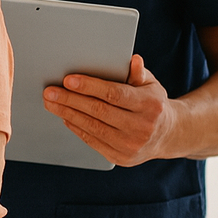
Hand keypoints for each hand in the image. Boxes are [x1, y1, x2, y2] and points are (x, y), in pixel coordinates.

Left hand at [42, 53, 178, 165]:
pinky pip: (93, 141)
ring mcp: (131, 145)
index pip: (114, 94)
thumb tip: (133, 60)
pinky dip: (76, 127)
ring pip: (93, 127)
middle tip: (50, 91)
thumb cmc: (153, 103)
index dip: (89, 87)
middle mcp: (142, 127)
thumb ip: (138, 74)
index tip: (68, 80)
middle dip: (70, 100)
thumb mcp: (151, 85)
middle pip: (99, 111)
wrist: (168, 135)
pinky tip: (65, 116)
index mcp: (150, 105)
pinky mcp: (121, 157)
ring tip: (51, 103)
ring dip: (67, 113)